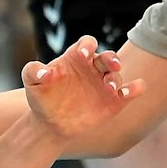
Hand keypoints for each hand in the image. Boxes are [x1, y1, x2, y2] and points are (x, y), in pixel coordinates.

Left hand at [23, 35, 141, 137]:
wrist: (51, 124)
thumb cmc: (41, 98)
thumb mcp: (31, 82)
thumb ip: (33, 71)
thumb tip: (44, 71)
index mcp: (76, 57)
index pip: (87, 43)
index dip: (87, 46)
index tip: (83, 54)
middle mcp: (93, 68)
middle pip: (108, 56)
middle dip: (112, 59)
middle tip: (112, 65)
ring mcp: (105, 83)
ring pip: (117, 74)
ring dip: (115, 78)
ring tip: (108, 88)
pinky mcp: (114, 100)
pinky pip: (129, 90)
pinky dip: (135, 88)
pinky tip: (130, 92)